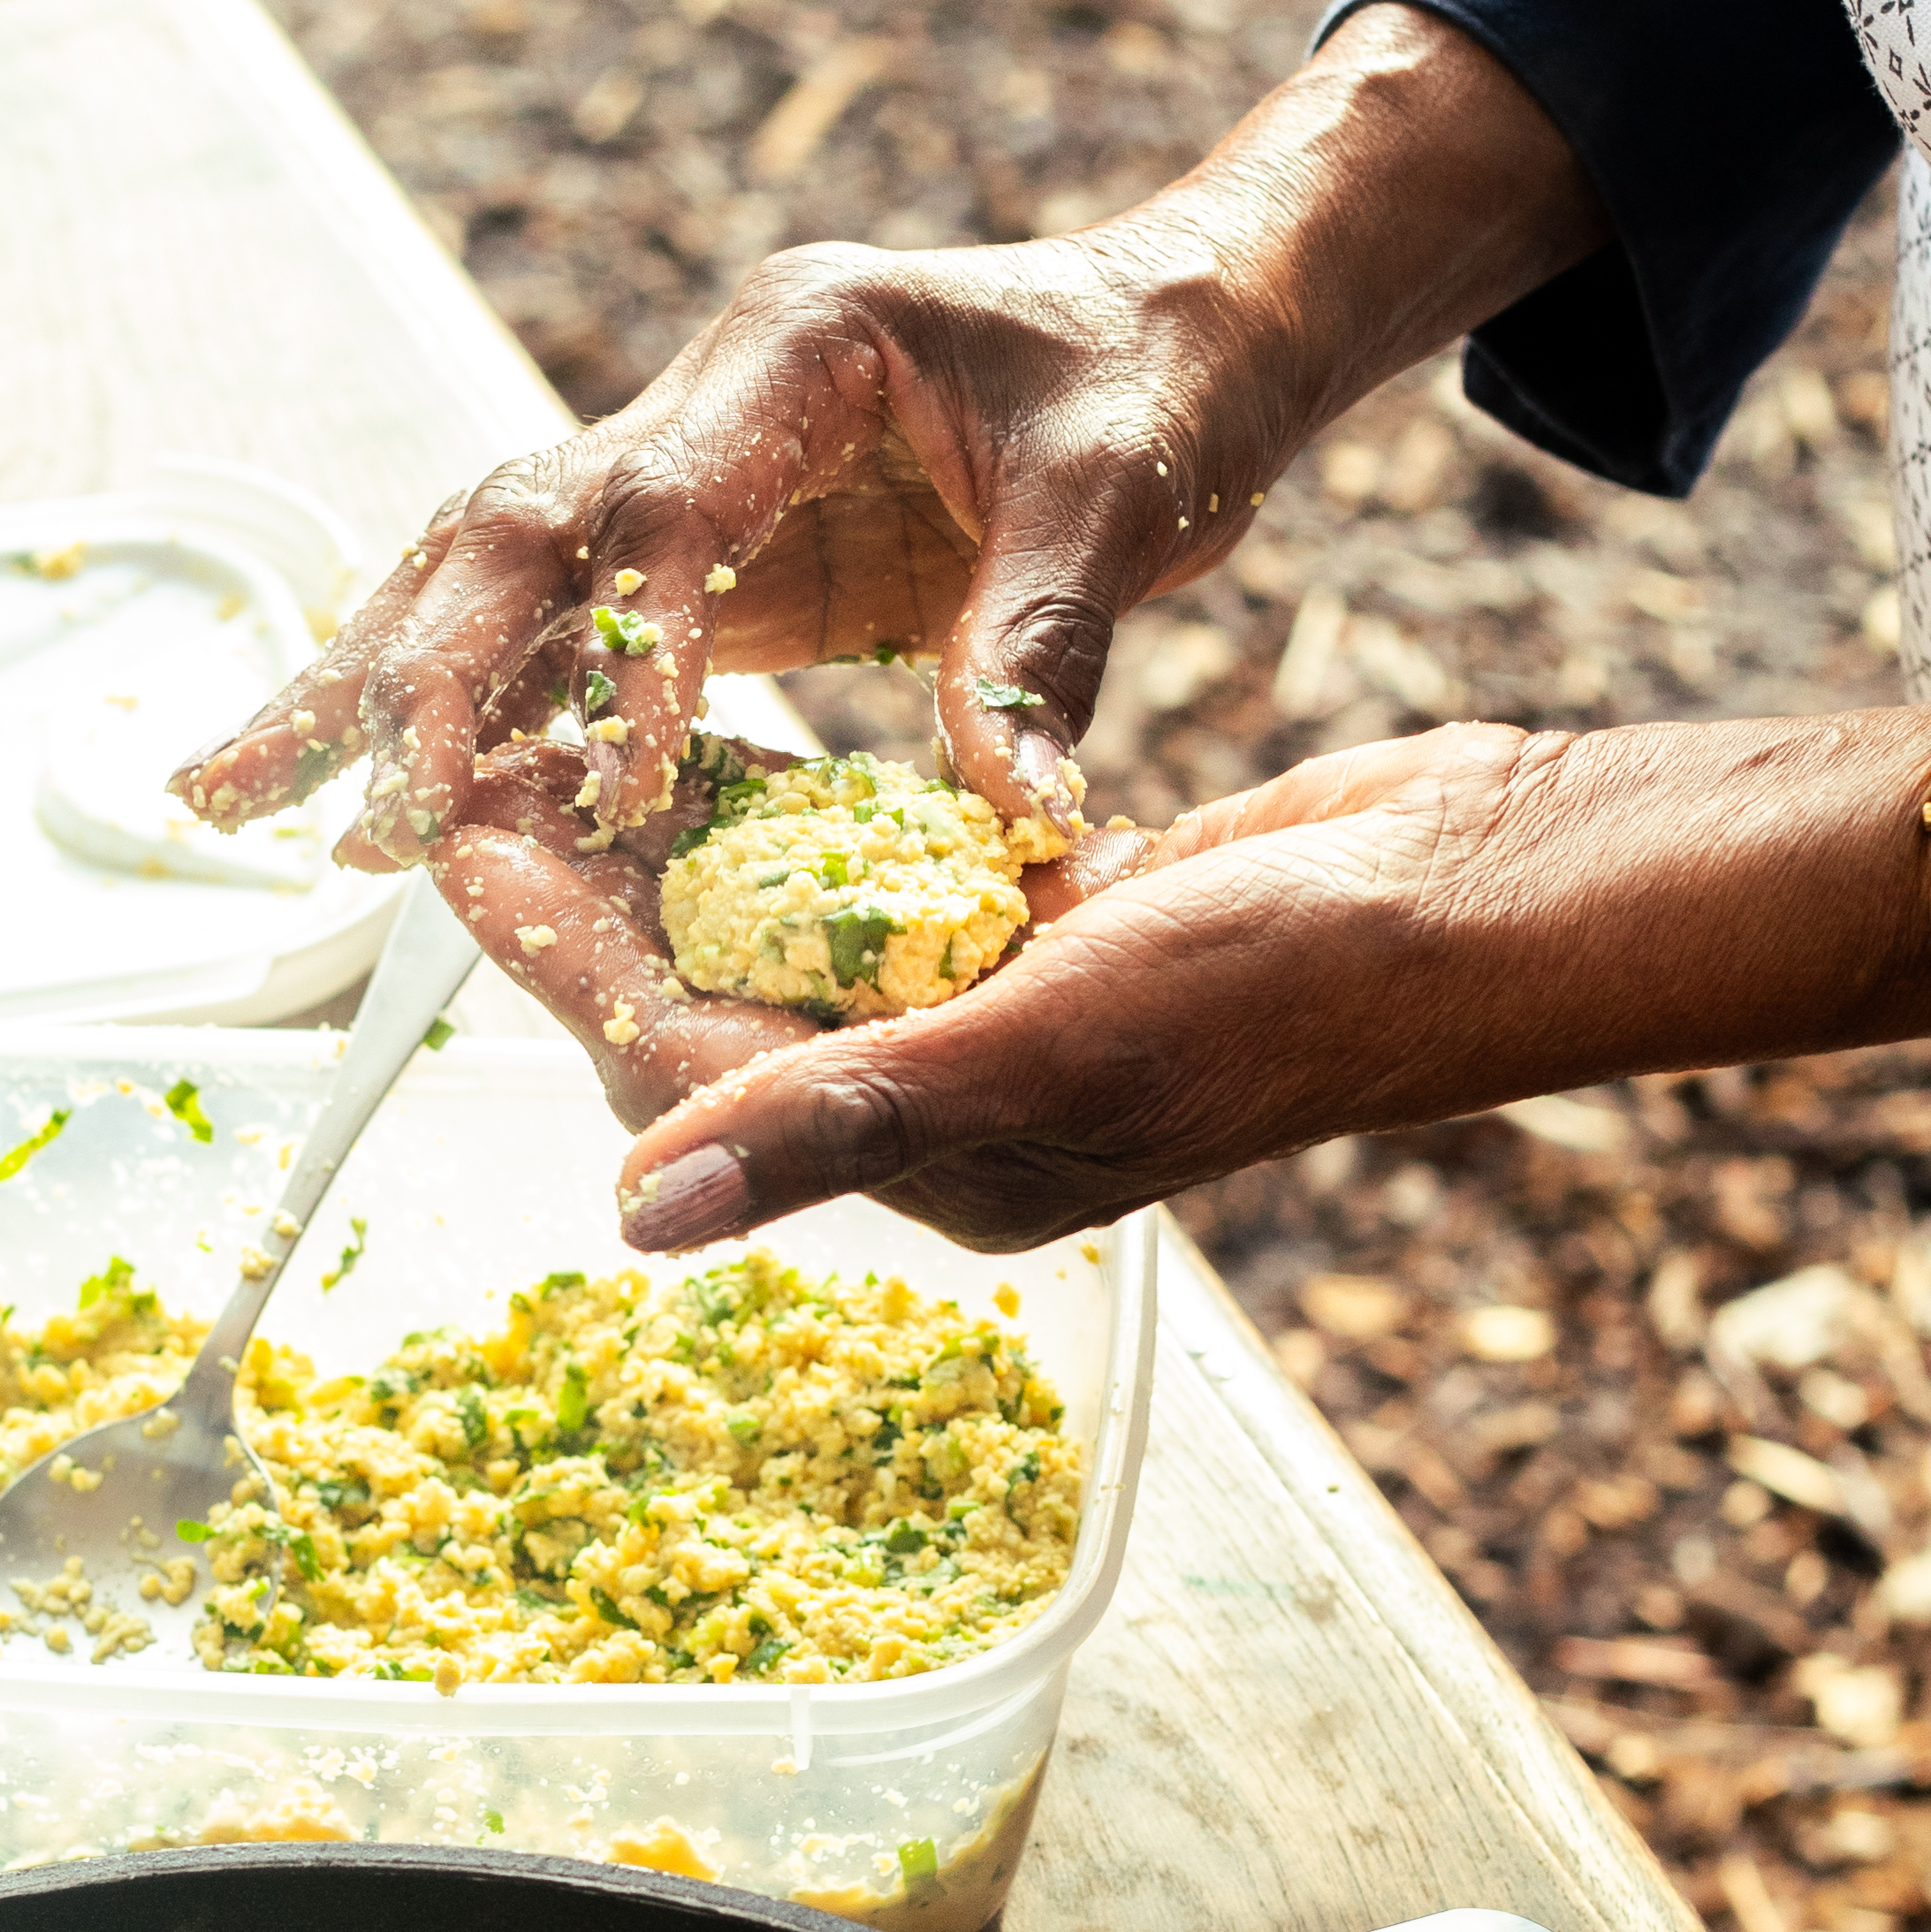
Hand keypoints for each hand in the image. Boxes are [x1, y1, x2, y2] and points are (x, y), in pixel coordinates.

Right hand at [173, 5, 1602, 865]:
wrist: (1180, 319)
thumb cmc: (1162, 379)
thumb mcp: (1128, 499)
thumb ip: (1054, 648)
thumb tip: (1025, 820)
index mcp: (800, 348)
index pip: (661, 507)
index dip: (620, 652)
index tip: (606, 791)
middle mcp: (707, 398)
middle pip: (503, 530)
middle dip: (400, 672)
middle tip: (300, 800)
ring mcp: (685, 471)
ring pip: (481, 573)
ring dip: (362, 686)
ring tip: (226, 794)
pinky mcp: (700, 554)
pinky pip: (546, 630)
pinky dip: (451, 708)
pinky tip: (359, 787)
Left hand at [593, 715, 1930, 1258]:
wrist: (1474, 901)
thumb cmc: (1288, 979)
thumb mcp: (1043, 1039)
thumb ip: (833, 1117)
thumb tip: (633, 1213)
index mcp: (925, 1161)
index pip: (683, 1058)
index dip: (557, 944)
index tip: (455, 826)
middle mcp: (942, 1105)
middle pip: (708, 994)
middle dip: (591, 880)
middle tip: (481, 745)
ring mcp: (993, 1021)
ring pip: (780, 931)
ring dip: (676, 836)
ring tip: (568, 718)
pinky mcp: (1038, 936)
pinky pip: (873, 879)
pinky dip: (800, 812)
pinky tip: (731, 723)